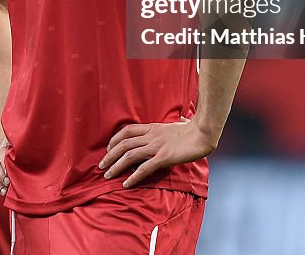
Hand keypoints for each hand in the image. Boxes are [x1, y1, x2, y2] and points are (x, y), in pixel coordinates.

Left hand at [99, 120, 216, 187]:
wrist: (204, 132)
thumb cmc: (194, 128)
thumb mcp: (179, 123)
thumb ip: (173, 124)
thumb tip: (180, 120)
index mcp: (153, 127)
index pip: (127, 131)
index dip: (114, 139)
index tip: (108, 148)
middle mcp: (151, 136)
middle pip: (124, 144)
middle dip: (110, 155)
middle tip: (101, 166)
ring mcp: (157, 146)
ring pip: (129, 156)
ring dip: (116, 166)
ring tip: (107, 175)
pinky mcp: (164, 157)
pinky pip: (144, 168)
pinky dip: (133, 176)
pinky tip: (126, 184)